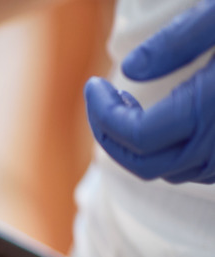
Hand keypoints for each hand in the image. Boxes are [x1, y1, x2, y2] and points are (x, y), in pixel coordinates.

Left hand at [84, 1, 214, 183]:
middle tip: (100, 100)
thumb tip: (132, 71)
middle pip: (143, 164)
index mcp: (210, 111)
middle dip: (109, 136)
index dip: (102, 114)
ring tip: (127, 107)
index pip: (133, 136)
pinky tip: (165, 121)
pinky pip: (197, 170)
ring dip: (136, 147)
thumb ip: (179, 41)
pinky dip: (168, 152)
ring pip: (168, 172)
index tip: (94, 84)